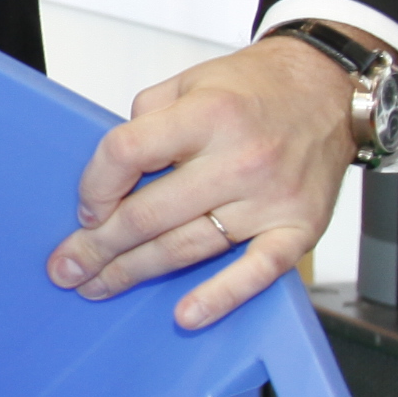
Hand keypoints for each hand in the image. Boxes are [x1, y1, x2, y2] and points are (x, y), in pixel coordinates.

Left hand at [46, 34, 359, 331]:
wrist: (331, 91)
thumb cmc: (259, 88)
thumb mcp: (191, 81)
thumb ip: (145, 119)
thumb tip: (112, 172)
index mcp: (207, 115)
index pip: (127, 154)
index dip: (95, 186)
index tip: (85, 208)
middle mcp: (240, 158)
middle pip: (149, 213)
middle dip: (98, 246)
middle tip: (66, 268)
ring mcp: (270, 198)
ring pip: (187, 246)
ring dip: (135, 272)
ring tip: (99, 286)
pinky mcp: (298, 228)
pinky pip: (255, 271)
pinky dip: (220, 297)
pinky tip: (186, 315)